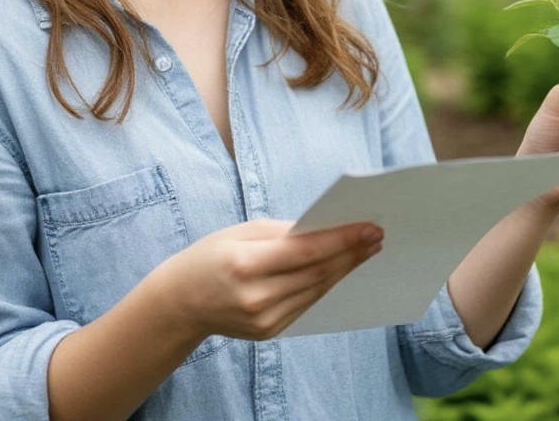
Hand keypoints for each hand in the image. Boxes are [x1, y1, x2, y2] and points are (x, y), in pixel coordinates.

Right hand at [157, 219, 382, 340]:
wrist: (181, 301)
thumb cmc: (212, 255)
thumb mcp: (242, 231)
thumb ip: (283, 232)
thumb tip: (325, 229)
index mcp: (245, 264)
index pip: (306, 252)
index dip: (342, 240)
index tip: (370, 227)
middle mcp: (256, 297)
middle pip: (317, 273)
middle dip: (351, 253)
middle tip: (377, 235)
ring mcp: (264, 320)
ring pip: (317, 290)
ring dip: (345, 269)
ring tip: (367, 250)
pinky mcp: (270, 331)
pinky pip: (306, 303)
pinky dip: (326, 284)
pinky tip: (341, 269)